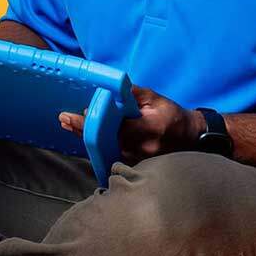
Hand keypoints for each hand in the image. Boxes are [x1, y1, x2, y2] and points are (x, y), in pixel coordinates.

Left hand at [60, 85, 203, 162]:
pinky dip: (99, 143)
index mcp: (147, 128)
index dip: (90, 122)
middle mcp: (141, 147)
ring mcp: (139, 159)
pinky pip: (112, 153)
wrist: (191, 137)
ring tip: (70, 125)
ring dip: (87, 137)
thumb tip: (109, 91)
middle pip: (104, 140)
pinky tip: (87, 136)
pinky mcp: (136, 163)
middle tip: (64, 119)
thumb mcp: (154, 98)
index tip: (71, 116)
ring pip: (106, 148)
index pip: (112, 126)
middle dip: (82, 130)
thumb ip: (131, 94)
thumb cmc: (172, 115)